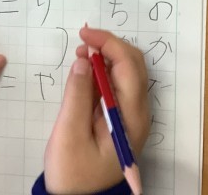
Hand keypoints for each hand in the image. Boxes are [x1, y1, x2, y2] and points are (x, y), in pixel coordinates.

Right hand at [44, 26, 149, 193]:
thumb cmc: (73, 173)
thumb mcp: (69, 134)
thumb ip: (77, 95)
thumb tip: (85, 60)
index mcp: (131, 117)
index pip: (128, 67)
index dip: (108, 43)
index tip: (84, 35)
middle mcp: (138, 113)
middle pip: (133, 65)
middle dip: (109, 46)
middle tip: (82, 43)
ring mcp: (131, 115)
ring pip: (126, 73)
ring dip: (105, 57)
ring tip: (80, 55)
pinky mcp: (121, 118)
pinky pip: (117, 86)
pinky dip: (102, 72)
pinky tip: (84, 72)